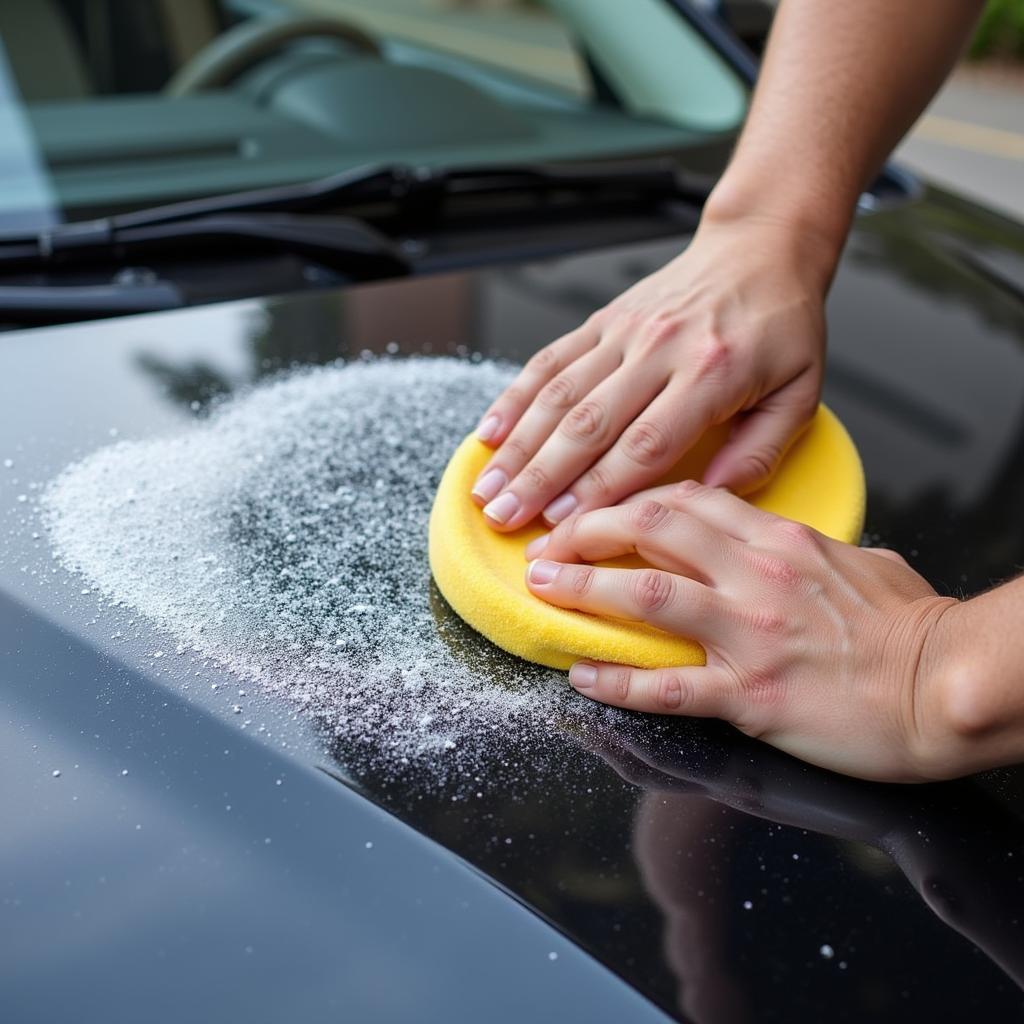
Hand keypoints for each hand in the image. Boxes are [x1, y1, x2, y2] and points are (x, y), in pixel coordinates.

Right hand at [470, 216, 830, 530]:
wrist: (759, 249)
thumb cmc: (781, 327)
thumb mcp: (800, 393)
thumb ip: (759, 451)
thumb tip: (708, 496)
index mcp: (712, 374)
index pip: (646, 443)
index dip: (600, 488)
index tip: (565, 525)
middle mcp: (659, 349)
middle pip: (589, 423)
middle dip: (541, 477)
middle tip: (507, 518)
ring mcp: (624, 331)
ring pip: (559, 394)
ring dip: (518, 446)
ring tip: (487, 489)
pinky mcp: (603, 320)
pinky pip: (550, 360)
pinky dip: (515, 398)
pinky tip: (489, 433)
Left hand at [524, 481, 962, 781]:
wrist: (944, 686)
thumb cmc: (911, 627)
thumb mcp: (863, 562)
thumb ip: (812, 549)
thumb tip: (793, 545)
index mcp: (779, 539)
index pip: (684, 498)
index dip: (625, 500)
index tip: (591, 509)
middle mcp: (755, 575)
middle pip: (651, 529)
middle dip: (587, 531)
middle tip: (548, 544)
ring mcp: (749, 634)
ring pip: (645, 595)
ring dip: (583, 589)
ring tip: (542, 590)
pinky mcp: (750, 695)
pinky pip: (667, 686)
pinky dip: (616, 680)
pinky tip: (582, 675)